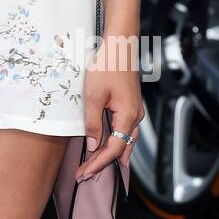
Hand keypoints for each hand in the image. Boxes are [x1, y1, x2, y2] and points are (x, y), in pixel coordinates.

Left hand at [76, 35, 144, 181]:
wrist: (120, 43)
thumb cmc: (107, 64)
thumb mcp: (93, 95)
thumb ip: (92, 122)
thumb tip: (92, 145)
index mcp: (127, 116)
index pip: (113, 150)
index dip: (98, 164)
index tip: (83, 174)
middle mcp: (134, 117)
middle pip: (120, 149)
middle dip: (102, 164)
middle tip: (84, 175)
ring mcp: (133, 110)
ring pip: (124, 141)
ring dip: (109, 155)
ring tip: (95, 168)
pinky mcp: (129, 104)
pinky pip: (124, 130)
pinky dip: (114, 142)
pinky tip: (108, 146)